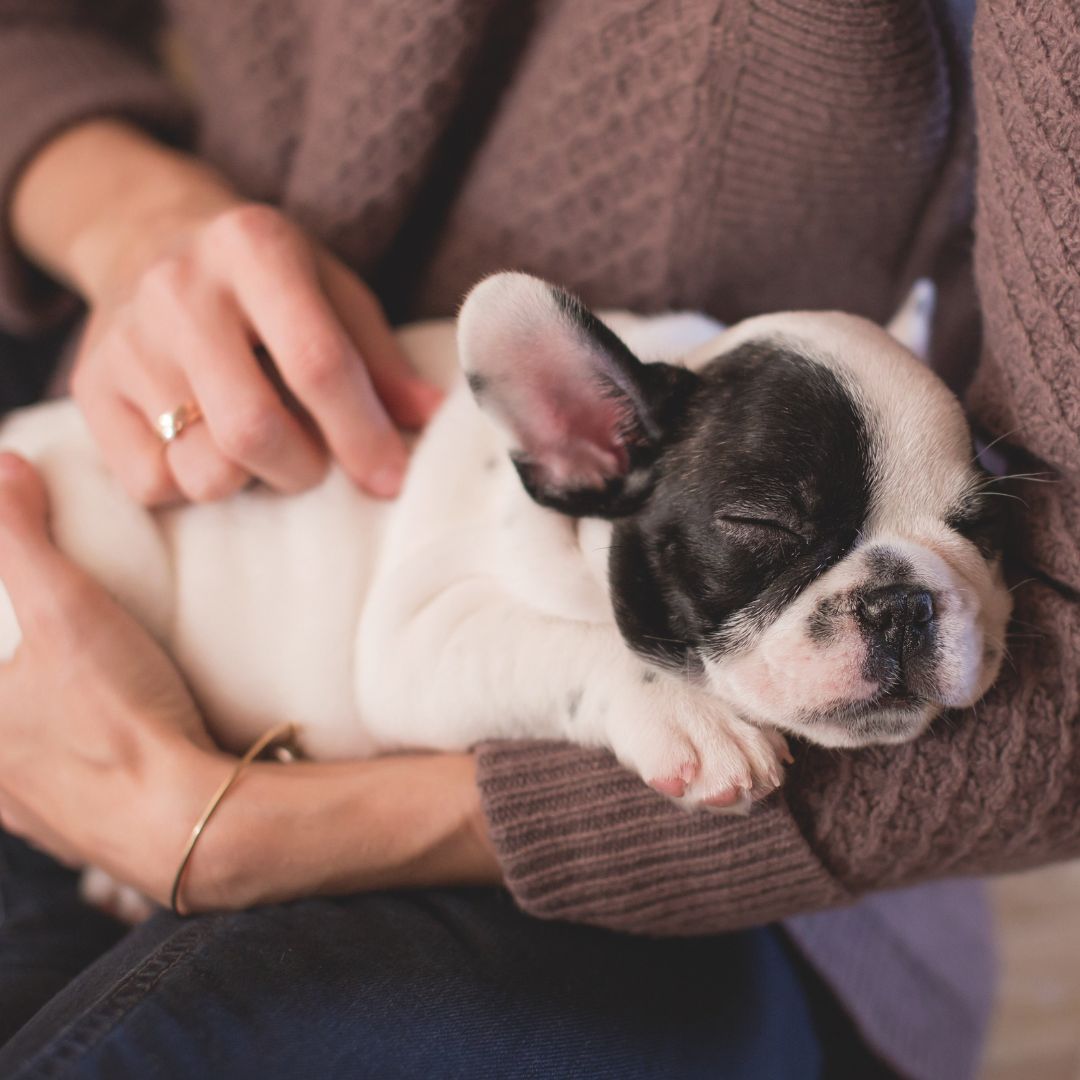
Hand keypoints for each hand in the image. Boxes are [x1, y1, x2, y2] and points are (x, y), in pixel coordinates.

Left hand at [0, 454, 499, 907]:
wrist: (194, 817)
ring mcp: (30, 818)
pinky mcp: (79, 840)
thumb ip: (24, 538)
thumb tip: (5, 464)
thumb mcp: (70, 610)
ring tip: (68, 703)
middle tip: (42, 662)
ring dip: (32, 737)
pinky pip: (53, 802)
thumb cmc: (123, 716)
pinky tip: (101, 752)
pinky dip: (65, 772)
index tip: (21, 637)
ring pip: (15, 770)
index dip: (3, 644)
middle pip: (1, 725)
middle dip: (16, 687)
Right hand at [14, 121, 442, 505]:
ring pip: (203, 470)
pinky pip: (151, 484)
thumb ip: (380, 358)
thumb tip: (435, 419)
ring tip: (257, 444)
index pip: (317, 363)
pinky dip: (191, 483)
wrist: (143, 236)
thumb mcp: (332, 290)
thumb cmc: (263, 277)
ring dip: (249, 480)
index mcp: (253, 248)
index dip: (362, 434)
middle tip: (315, 460)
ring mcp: (125, 341)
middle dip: (304, 468)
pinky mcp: (89, 389)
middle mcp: (179, 289)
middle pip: (253, 430)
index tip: (391, 478)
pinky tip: (203, 443)